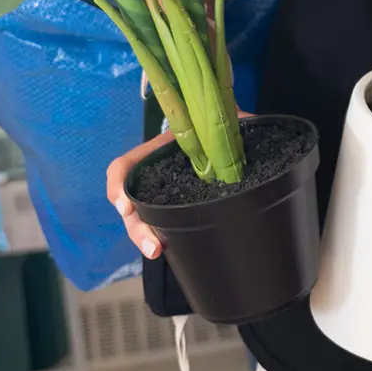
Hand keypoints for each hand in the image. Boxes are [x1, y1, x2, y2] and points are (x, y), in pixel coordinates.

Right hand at [106, 110, 251, 259]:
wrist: (229, 129)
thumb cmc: (225, 123)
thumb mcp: (226, 120)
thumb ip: (236, 122)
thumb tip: (252, 128)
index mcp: (162, 149)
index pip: (127, 166)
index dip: (119, 184)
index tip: (126, 207)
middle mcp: (157, 170)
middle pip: (132, 200)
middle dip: (137, 227)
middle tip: (153, 246)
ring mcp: (165, 189)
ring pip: (143, 214)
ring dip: (145, 235)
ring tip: (156, 250)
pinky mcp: (178, 203)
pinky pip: (162, 219)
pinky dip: (161, 233)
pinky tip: (168, 247)